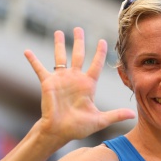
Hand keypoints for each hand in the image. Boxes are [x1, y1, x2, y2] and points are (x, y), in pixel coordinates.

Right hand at [24, 27, 134, 145]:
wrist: (59, 131)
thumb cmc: (78, 127)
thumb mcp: (99, 120)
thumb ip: (115, 115)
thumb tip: (133, 115)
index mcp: (88, 85)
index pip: (95, 65)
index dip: (99, 53)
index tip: (103, 41)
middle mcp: (75, 79)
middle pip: (78, 55)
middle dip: (79, 42)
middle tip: (79, 29)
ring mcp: (61, 79)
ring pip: (60, 57)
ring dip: (59, 44)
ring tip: (59, 32)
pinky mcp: (48, 83)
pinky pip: (39, 69)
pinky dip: (33, 60)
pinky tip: (27, 51)